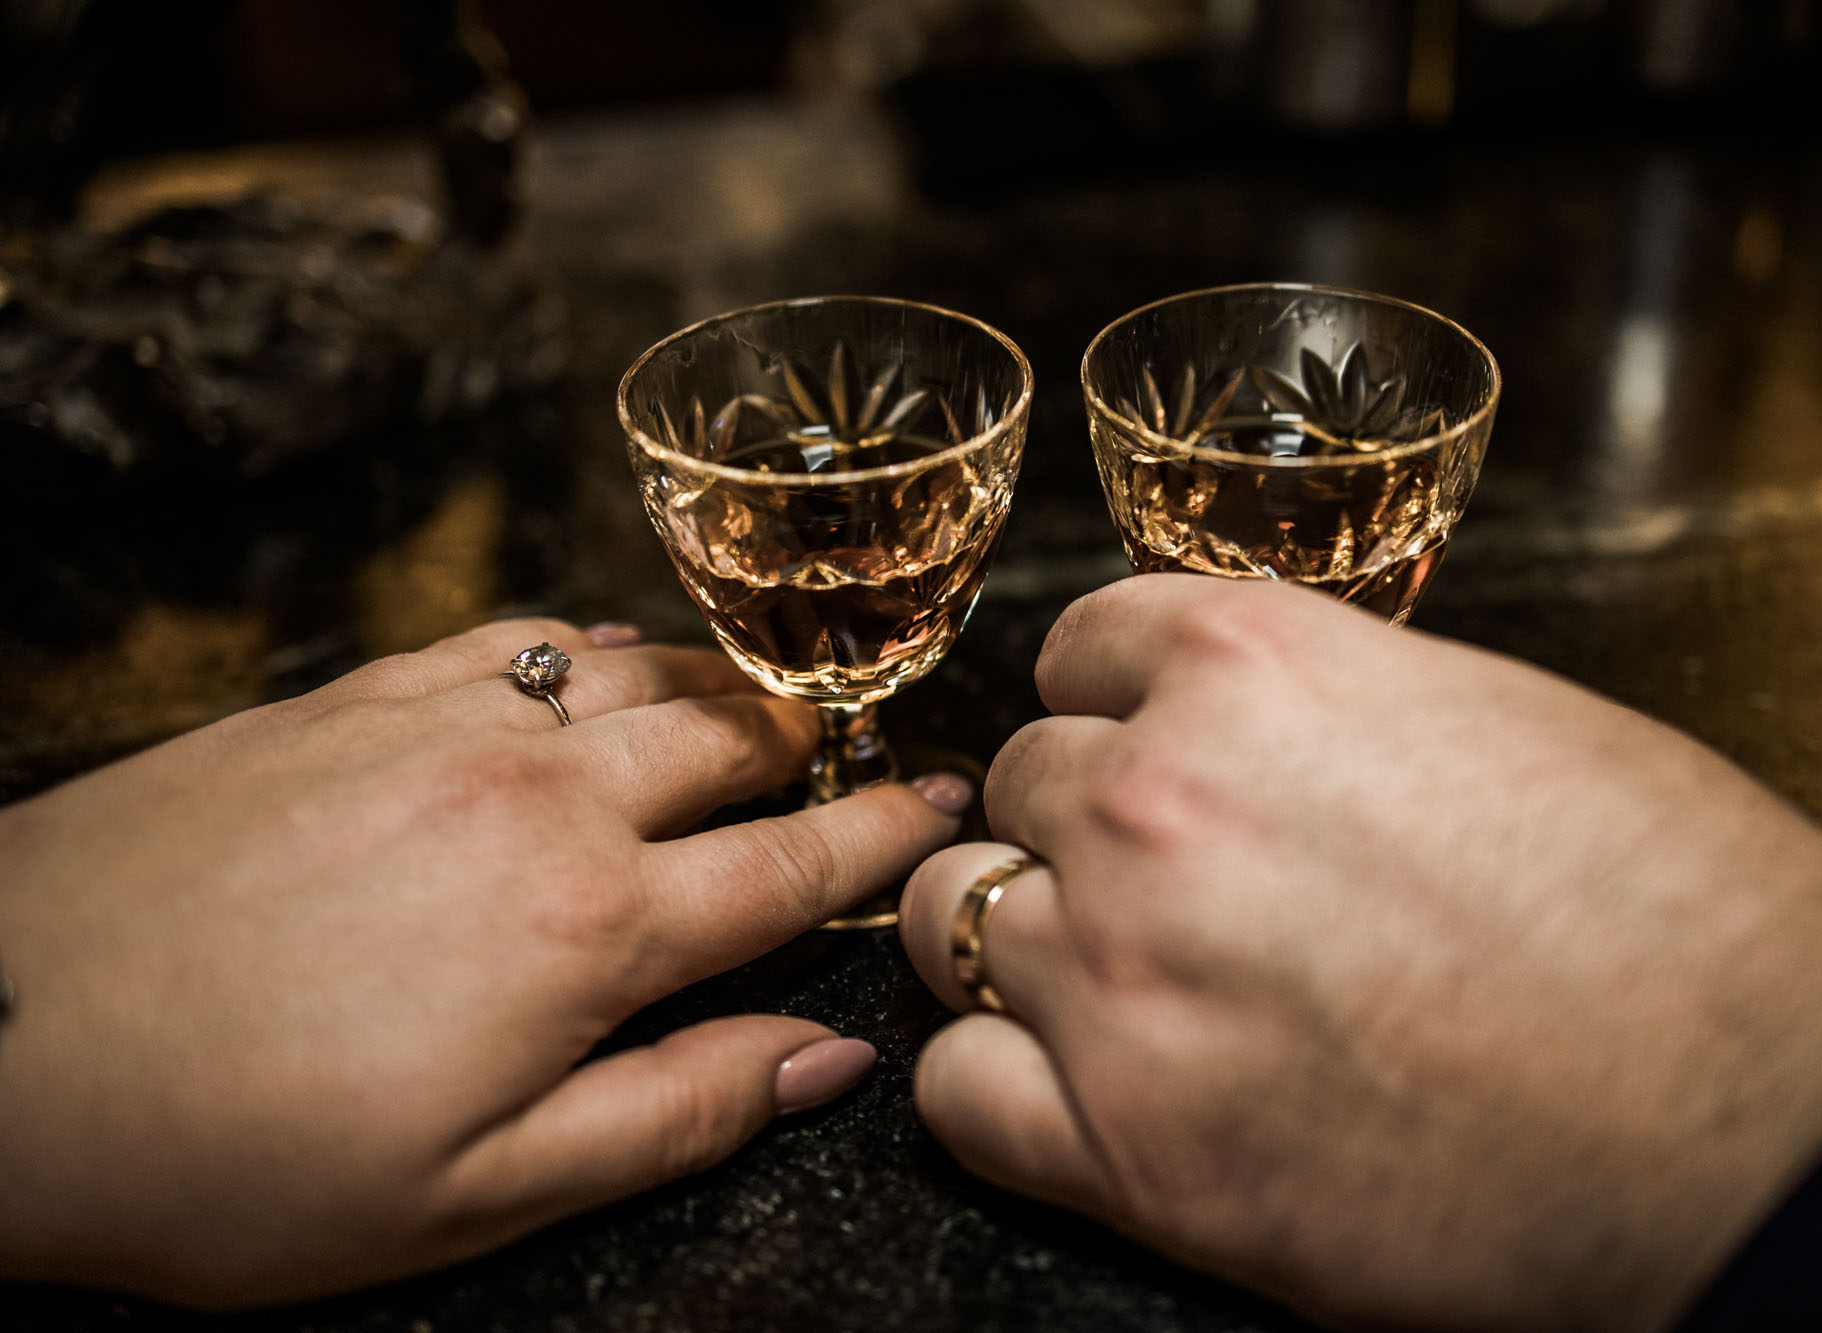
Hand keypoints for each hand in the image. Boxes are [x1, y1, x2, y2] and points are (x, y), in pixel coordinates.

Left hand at [0, 618, 966, 1305]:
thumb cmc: (237, 1154)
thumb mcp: (479, 1193)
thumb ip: (679, 1114)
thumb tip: (829, 1056)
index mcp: (594, 933)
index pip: (793, 866)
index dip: (884, 835)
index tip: (939, 802)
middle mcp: (544, 801)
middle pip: (735, 743)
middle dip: (814, 747)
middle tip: (852, 752)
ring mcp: (447, 730)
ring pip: (641, 675)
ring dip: (719, 689)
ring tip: (756, 708)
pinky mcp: (354, 696)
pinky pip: (519, 639)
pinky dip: (592, 647)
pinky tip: (601, 664)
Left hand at [899, 575, 1821, 1331]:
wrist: (1763, 1126)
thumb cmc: (1687, 921)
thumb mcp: (1508, 722)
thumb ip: (1343, 705)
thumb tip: (1280, 730)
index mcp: (1258, 667)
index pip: (1085, 644)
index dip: (1109, 702)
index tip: (1130, 741)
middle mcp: (1159, 801)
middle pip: (1027, 778)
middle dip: (1080, 823)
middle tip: (1160, 886)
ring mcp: (1125, 972)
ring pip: (961, 915)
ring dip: (1021, 938)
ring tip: (1109, 982)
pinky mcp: (1127, 1148)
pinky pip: (960, 1088)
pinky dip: (998, 1081)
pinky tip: (1069, 1088)